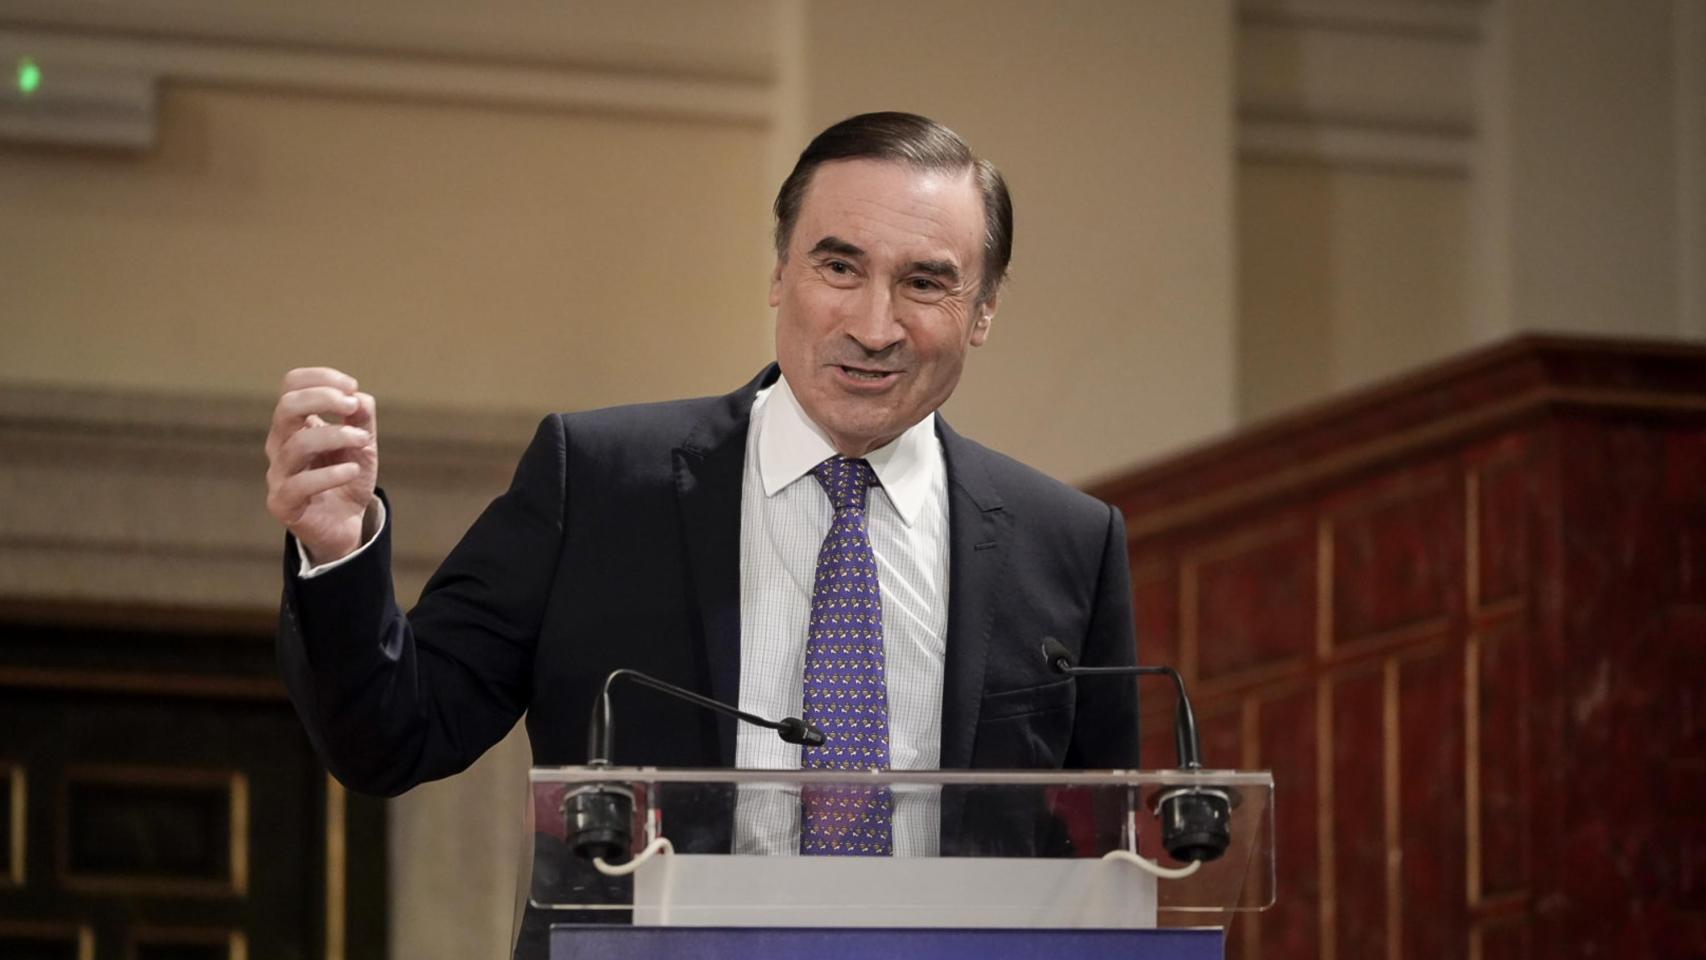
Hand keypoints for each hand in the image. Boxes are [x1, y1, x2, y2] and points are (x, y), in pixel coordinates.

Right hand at [264, 367, 378, 564]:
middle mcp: (281, 444)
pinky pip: (300, 484)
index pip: (291, 386)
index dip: (320, 378)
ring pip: (297, 444)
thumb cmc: (347, 477)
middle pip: (286, 407)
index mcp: (295, 424)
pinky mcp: (282, 503)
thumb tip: (359, 396)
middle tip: (352, 406)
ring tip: (363, 441)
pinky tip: (353, 471)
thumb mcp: (362, 443)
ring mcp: (279, 474)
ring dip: (336, 435)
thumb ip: (362, 418)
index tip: (352, 387)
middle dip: (323, 398)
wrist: (345, 523)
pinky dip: (331, 474)